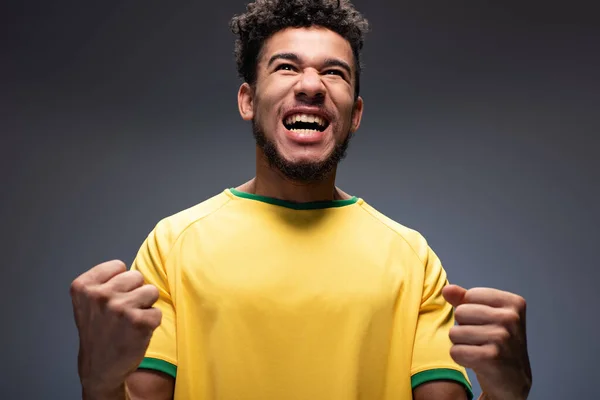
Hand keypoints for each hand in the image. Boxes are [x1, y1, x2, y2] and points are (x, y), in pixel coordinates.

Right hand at [70, 260, 161, 396]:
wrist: (100, 367)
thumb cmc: (99, 330)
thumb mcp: (88, 300)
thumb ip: (105, 280)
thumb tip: (140, 260)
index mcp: (83, 286)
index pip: (119, 266)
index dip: (120, 283)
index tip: (109, 301)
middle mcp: (100, 295)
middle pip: (137, 276)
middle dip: (134, 292)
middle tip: (122, 314)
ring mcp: (119, 308)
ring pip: (151, 291)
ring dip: (145, 306)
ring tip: (130, 321)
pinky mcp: (139, 322)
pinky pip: (158, 311)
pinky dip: (151, 322)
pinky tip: (136, 333)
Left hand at [442, 285, 531, 399]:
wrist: (513, 380)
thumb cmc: (497, 343)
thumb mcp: (486, 315)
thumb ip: (464, 299)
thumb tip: (447, 289)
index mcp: (513, 303)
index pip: (470, 296)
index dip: (470, 311)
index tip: (486, 324)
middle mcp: (511, 318)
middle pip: (460, 313)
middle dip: (463, 327)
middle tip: (481, 339)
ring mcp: (503, 338)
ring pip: (454, 332)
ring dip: (461, 344)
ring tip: (479, 350)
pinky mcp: (491, 358)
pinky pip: (455, 351)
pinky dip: (461, 358)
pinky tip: (476, 361)